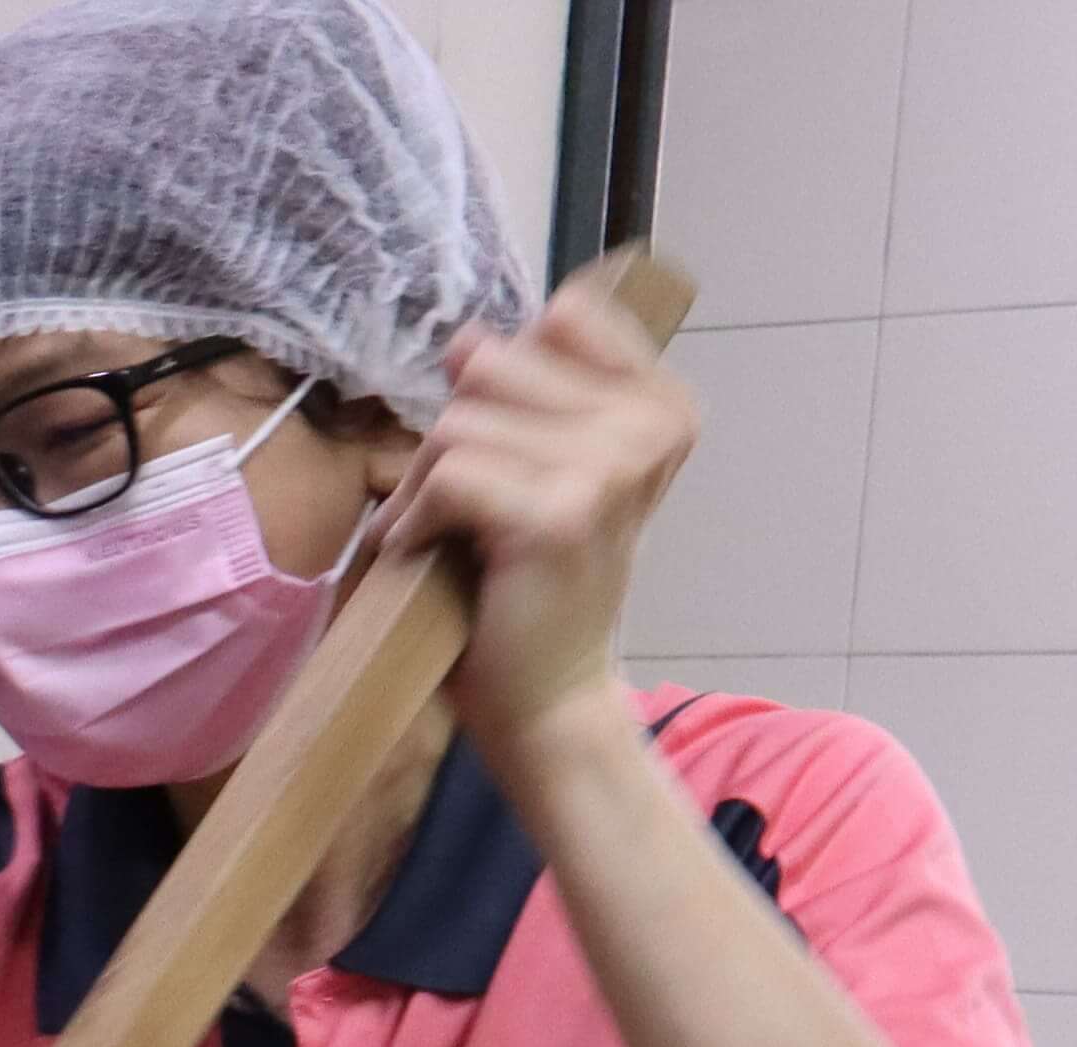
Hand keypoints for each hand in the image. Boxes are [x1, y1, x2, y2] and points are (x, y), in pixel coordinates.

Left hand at [401, 273, 698, 754]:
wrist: (548, 696)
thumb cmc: (535, 585)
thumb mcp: (544, 467)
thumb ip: (522, 394)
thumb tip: (465, 337)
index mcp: (661, 405)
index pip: (563, 320)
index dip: (505, 381)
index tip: (510, 446)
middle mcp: (650, 426)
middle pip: (493, 366)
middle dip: (452, 436)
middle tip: (459, 506)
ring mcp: (611, 468)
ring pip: (459, 423)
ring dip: (422, 487)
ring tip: (442, 538)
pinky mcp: (559, 515)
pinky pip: (448, 474)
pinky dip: (414, 520)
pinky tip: (429, 556)